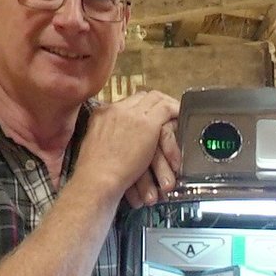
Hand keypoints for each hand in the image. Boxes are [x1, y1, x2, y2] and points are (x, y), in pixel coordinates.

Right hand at [75, 90, 181, 205]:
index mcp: (101, 114)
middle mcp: (116, 109)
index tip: (147, 113)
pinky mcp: (148, 124)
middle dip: (155, 102)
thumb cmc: (94, 174)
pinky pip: (167, 109)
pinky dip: (176, 110)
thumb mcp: (96, 148)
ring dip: (167, 104)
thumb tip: (116, 142)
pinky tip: (181, 116)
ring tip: (176, 110)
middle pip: (140, 96)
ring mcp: (132, 115)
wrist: (97, 179)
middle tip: (165, 110)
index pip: (125, 102)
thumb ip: (106, 138)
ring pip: (155, 98)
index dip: (139, 106)